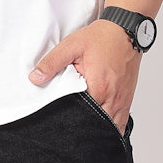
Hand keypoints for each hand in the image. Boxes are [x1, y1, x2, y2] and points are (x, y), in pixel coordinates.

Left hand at [28, 18, 139, 134]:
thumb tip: (35, 78)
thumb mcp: (71, 46)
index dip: (70, 122)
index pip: (82, 116)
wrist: (126, 30)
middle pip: (97, 126)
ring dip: (99, 130)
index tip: (60, 124)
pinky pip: (121, 123)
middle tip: (70, 132)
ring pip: (112, 128)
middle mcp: (113, 99)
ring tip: (84, 132)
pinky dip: (111, 127)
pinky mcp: (128, 99)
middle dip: (84, 130)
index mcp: (98, 88)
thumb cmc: (101, 38)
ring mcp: (123, 101)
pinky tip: (100, 127)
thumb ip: (52, 63)